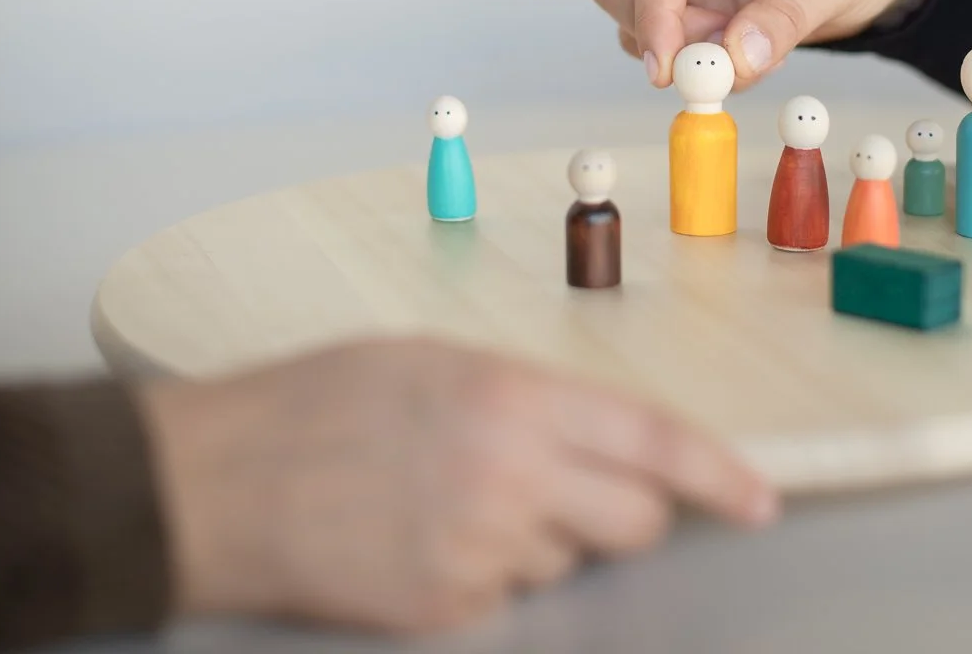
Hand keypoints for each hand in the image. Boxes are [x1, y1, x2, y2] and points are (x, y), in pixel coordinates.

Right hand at [138, 338, 777, 634]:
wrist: (211, 483)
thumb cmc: (313, 401)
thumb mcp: (431, 360)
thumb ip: (526, 397)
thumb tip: (597, 435)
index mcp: (514, 397)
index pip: (655, 443)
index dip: (720, 476)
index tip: (760, 500)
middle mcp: (512, 476)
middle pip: (635, 521)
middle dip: (624, 511)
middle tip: (566, 490)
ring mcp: (479, 553)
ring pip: (567, 561)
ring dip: (540, 539)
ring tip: (451, 501)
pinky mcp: (444, 610)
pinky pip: (506, 598)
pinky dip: (483, 574)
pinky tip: (423, 539)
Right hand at [589, 0, 935, 88]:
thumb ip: (785, 19)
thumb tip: (735, 62)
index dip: (655, 15)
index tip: (668, 74)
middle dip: (662, 32)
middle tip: (723, 65)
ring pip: (632, 7)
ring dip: (683, 46)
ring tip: (756, 46)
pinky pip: (659, 26)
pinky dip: (693, 50)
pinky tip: (746, 41)